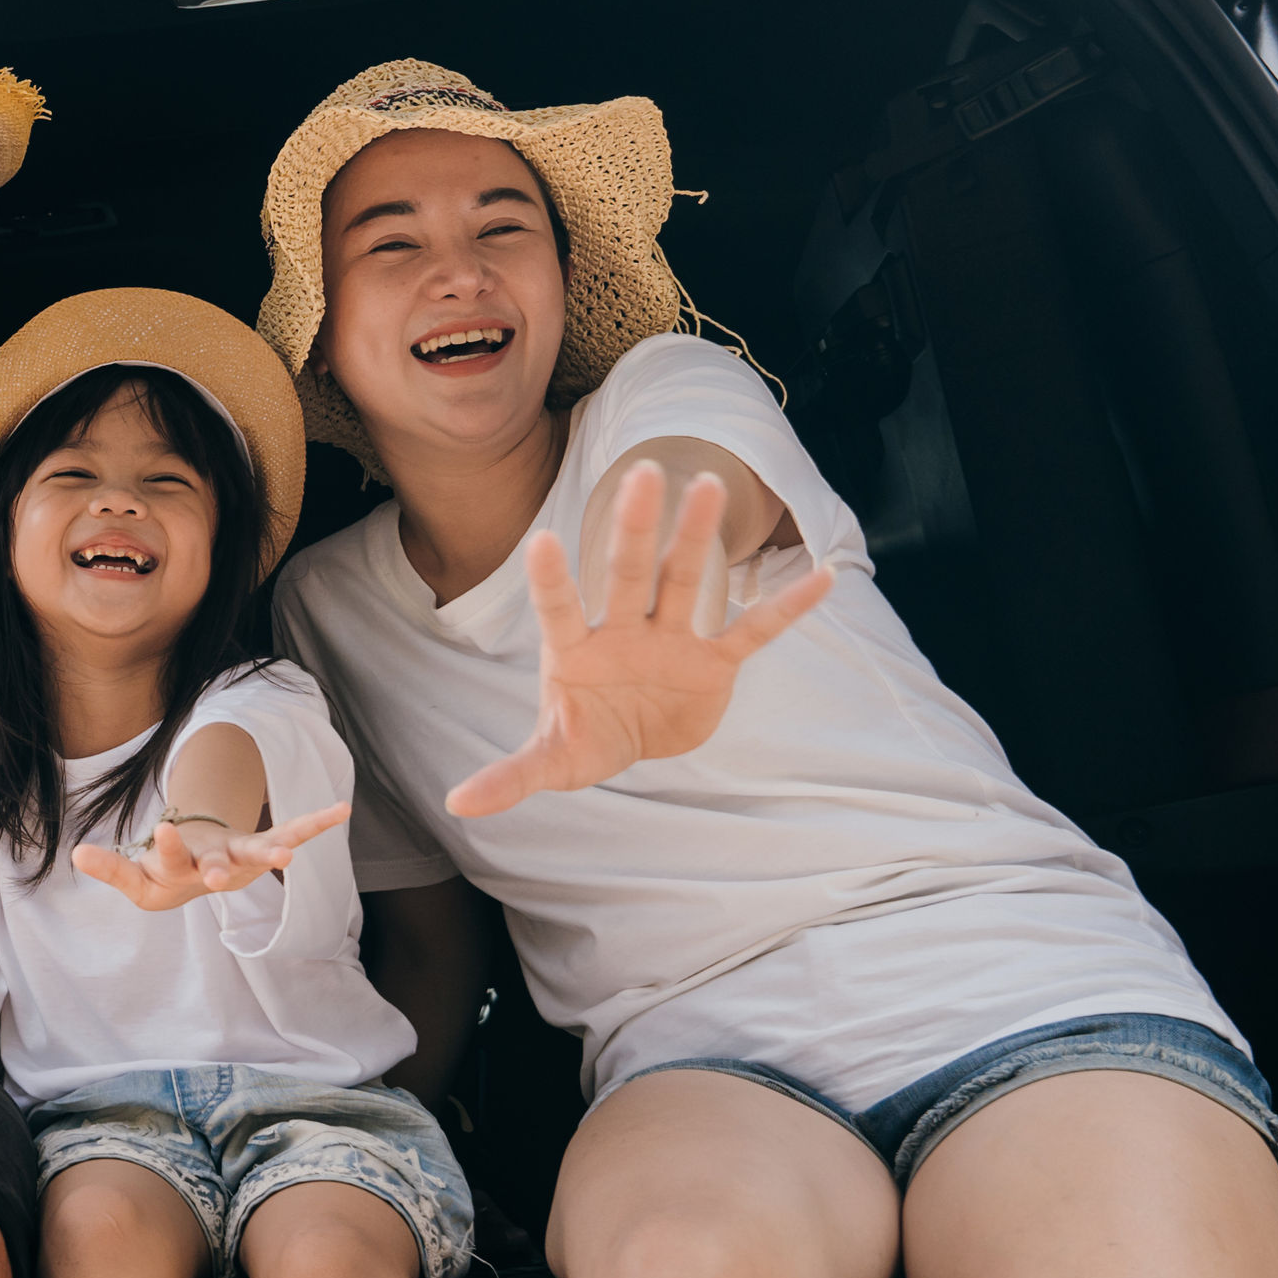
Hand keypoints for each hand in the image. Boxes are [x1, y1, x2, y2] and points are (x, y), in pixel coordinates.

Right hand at [73, 802, 350, 910]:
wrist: (194, 882)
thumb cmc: (162, 877)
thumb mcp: (134, 878)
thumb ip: (110, 869)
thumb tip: (78, 855)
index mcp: (176, 873)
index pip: (168, 861)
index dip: (168, 848)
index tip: (164, 830)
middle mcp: (211, 869)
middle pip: (213, 867)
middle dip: (216, 868)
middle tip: (218, 875)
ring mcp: (238, 860)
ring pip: (255, 854)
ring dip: (271, 854)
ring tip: (287, 856)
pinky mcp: (259, 847)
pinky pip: (289, 832)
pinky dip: (316, 823)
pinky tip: (342, 809)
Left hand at [446, 463, 833, 817]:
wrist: (634, 742)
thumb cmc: (583, 738)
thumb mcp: (550, 761)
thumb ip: (511, 776)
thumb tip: (458, 803)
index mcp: (576, 650)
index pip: (559, 607)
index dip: (552, 580)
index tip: (542, 541)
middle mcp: (623, 631)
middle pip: (627, 572)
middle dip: (633, 528)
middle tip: (642, 473)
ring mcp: (671, 640)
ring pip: (685, 579)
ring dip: (697, 536)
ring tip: (710, 484)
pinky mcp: (714, 663)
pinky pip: (752, 632)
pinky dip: (785, 609)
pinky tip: (819, 576)